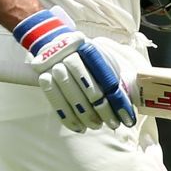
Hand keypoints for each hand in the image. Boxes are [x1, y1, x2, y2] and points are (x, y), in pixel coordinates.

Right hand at [13, 6, 136, 131]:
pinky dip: (69, 118)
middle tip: (112, 124)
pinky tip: (79, 127)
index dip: (117, 101)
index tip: (126, 117)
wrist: (53, 43)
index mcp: (89, 49)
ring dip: (87, 116)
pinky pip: (56, 103)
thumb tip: (125, 101)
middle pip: (90, 90)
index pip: (106, 79)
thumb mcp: (101, 58)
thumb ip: (111, 75)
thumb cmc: (85, 56)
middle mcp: (71, 55)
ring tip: (97, 126)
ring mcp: (55, 66)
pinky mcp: (43, 77)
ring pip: (73, 98)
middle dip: (103, 111)